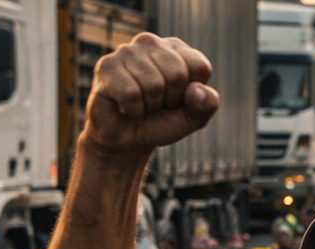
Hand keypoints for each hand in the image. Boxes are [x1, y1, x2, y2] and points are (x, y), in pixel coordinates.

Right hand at [84, 34, 219, 157]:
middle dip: (169, 100)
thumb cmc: (161, 123)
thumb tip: (195, 90)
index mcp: (178, 49)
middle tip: (156, 104)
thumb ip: (207, 104)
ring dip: (149, 106)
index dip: (192, 94)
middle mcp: (152, 43)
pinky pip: (131, 93)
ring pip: (154, 85)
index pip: (200, 66)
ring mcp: (127, 51)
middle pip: (177, 74)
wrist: (127, 140)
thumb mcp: (193, 118)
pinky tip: (124, 105)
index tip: (178, 99)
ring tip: (140, 104)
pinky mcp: (106, 65)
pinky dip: (132, 109)